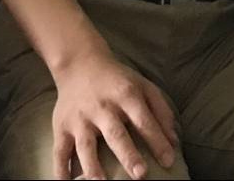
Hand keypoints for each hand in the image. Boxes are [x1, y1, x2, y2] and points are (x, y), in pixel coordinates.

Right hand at [49, 49, 179, 180]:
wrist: (80, 64)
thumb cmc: (118, 81)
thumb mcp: (144, 86)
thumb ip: (161, 111)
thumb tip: (174, 142)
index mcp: (126, 95)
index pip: (144, 121)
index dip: (157, 141)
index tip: (169, 161)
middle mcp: (102, 107)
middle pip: (116, 133)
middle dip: (128, 155)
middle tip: (141, 175)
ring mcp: (80, 119)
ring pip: (86, 146)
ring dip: (93, 167)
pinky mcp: (61, 127)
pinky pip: (60, 152)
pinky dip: (61, 170)